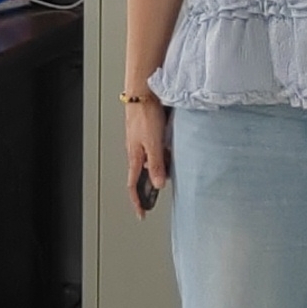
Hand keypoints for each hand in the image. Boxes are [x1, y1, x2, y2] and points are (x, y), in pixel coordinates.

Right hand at [123, 97, 172, 214]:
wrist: (143, 93)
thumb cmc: (145, 115)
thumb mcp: (153, 144)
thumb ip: (156, 165)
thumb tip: (158, 185)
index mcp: (135, 157)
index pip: (133, 185)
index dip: (137, 202)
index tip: (142, 214)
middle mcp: (137, 152)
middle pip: (143, 176)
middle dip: (151, 186)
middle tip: (161, 192)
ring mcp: (142, 143)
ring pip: (151, 163)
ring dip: (161, 168)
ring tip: (172, 166)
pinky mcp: (148, 134)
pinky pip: (156, 151)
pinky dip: (163, 156)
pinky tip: (172, 151)